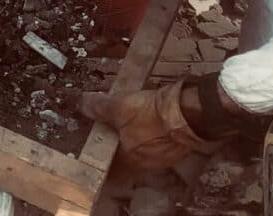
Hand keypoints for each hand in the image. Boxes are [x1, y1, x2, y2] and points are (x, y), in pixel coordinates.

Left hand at [78, 82, 205, 168]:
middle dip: (122, 147)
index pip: (112, 168)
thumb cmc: (153, 115)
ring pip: (147, 151)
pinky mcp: (179, 147)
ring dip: (140, 140)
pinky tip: (155, 121)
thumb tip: (83, 104)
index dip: (105, 161)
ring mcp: (165, 157)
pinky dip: (156, 134)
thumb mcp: (119, 106)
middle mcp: (147, 163)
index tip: (100, 153)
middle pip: (129, 159)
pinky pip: (162, 143)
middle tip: (116, 134)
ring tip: (135, 124)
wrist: (189, 113)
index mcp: (129, 159)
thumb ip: (98, 107)